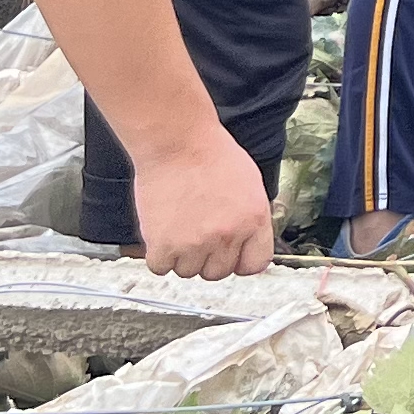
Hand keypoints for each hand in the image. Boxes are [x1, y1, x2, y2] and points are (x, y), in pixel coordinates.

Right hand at [131, 130, 277, 280]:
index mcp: (254, 219)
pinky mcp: (164, 245)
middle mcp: (228, 235)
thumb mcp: (250, 183)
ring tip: (178, 226)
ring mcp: (196, 243)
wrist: (176, 141)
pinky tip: (162, 233)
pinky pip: (161, 268)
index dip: (240, 260)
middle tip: (197, 233)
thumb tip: (249, 242)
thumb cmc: (210, 152)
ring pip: (188, 272)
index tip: (230, 255)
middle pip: (218, 273)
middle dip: (208, 257)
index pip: (255, 264)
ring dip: (182, 256)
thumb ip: (251, 218)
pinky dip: (159, 255)